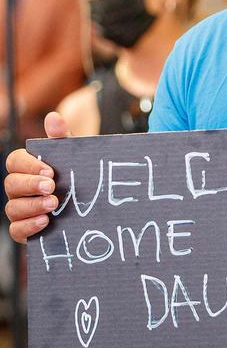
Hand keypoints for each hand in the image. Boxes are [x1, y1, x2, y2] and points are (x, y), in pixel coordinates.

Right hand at [5, 111, 70, 242]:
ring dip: (31, 206)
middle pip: (11, 184)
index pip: (15, 161)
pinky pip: (16, 230)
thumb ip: (62, 138)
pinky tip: (45, 221)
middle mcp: (20, 188)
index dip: (29, 166)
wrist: (94, 203)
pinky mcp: (26, 230)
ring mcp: (21, 209)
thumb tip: (53, 117)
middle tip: (52, 188)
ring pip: (12, 208)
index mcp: (28, 167)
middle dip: (30, 185)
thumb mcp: (74, 156)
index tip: (50, 171)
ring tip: (52, 205)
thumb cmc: (78, 175)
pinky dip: (28, 226)